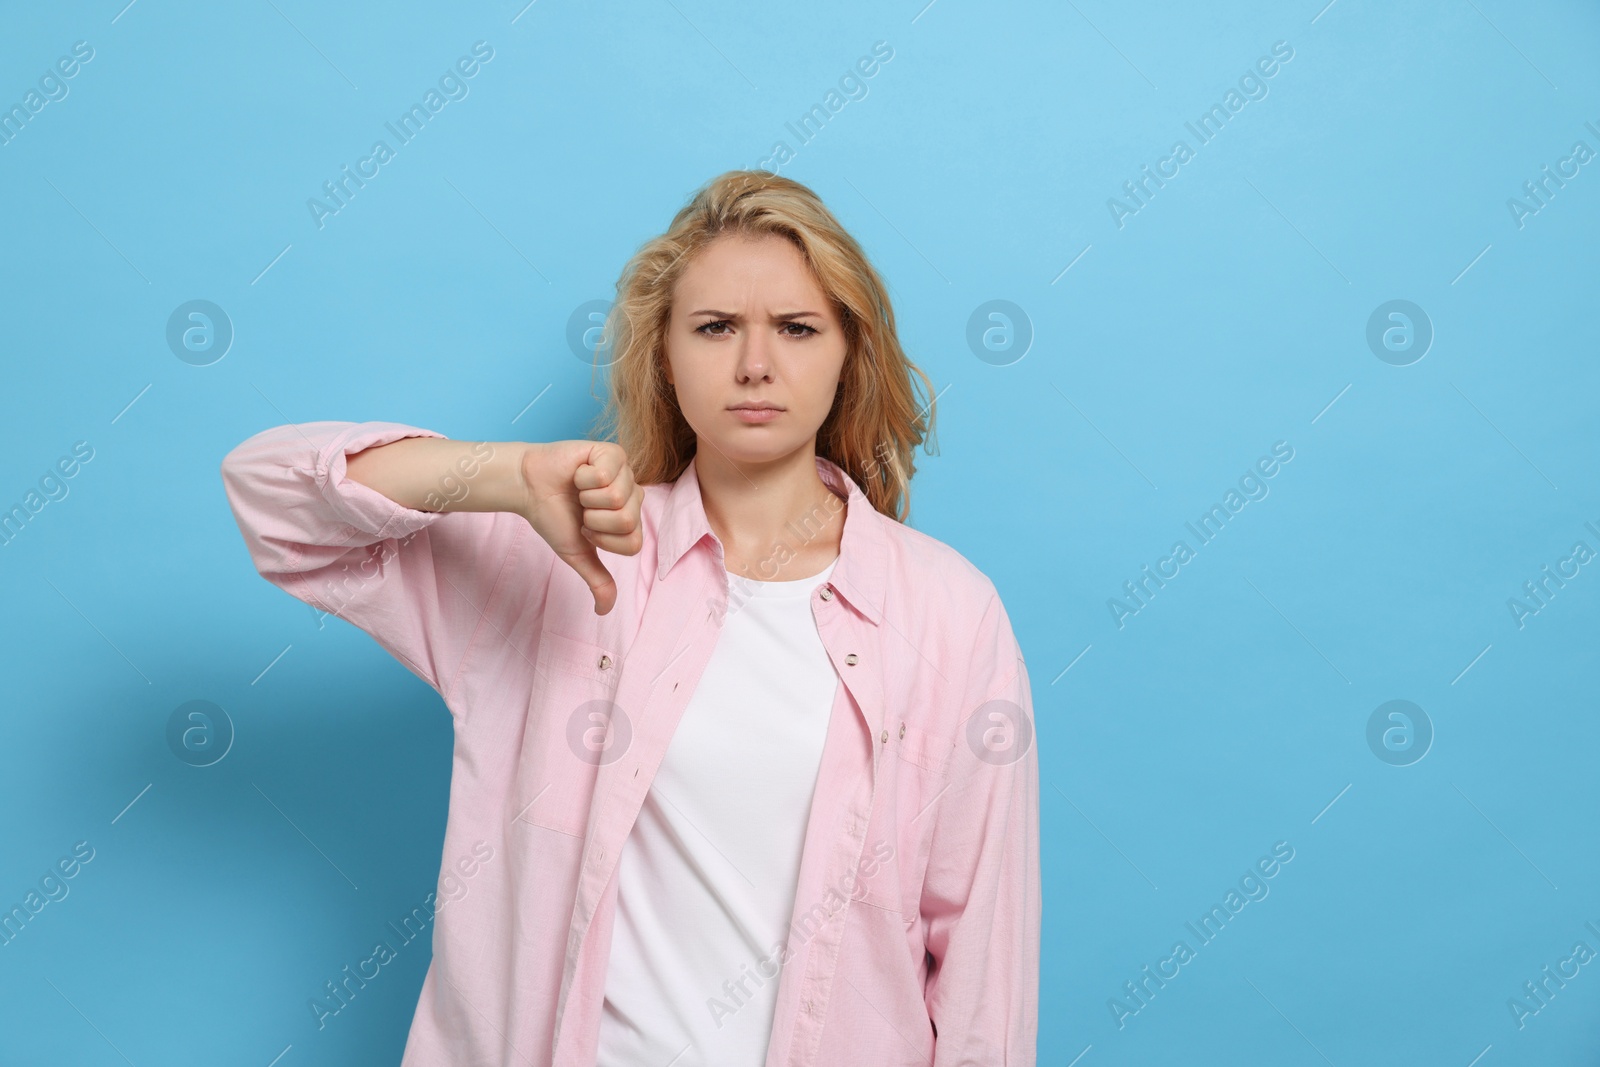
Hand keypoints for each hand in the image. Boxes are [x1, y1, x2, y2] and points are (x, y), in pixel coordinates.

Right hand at [520, 441, 643, 614]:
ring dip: (587, 498)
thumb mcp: (577, 553)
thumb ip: (597, 579)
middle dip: (593, 520)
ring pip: (617, 498)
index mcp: (630, 519)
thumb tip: (604, 611)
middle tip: (581, 509)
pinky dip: (583, 478)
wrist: (529, 488)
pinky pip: (605, 474)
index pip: (633, 543)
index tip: (586, 529)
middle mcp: (633, 495)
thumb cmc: (554, 516)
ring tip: (579, 491)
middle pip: (626, 521)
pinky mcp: (612, 452)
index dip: (602, 541)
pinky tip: (578, 473)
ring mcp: (625, 472)